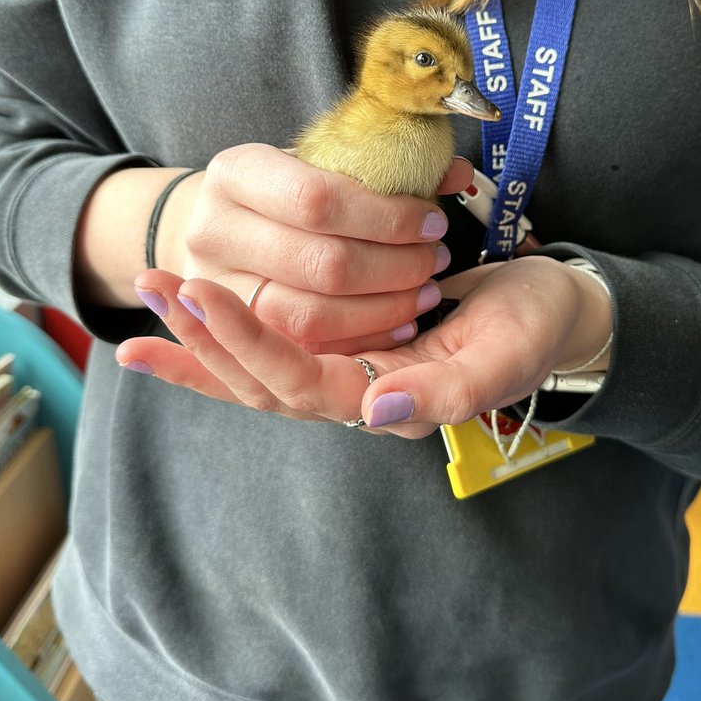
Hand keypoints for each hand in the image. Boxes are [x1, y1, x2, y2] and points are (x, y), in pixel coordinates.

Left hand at [115, 255, 612, 437]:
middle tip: (152, 287)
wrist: (551, 310)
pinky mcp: (347, 342)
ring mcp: (348, 370)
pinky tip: (183, 317)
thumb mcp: (505, 358)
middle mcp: (357, 394)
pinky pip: (277, 344)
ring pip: (259, 369)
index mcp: (390, 402)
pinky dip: (226, 335)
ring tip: (149, 296)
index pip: (300, 383)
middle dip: (203, 339)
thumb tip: (376, 413)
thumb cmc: (533, 331)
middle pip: (262, 382)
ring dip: (202, 336)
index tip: (201, 295)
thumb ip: (446, 393)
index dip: (247, 344)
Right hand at [152, 143, 473, 354]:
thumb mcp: (326, 160)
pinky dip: (362, 339)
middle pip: (321, 264)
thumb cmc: (289, 187)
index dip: (386, 217)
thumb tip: (456, 174)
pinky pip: (307, 349)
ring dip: (383, 309)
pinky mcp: (236, 335)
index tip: (432, 222)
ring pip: (311, 317)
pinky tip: (400, 323)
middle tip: (434, 260)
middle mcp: (213, 231)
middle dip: (394, 267)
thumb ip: (390, 164)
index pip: (317, 201)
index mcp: (236, 172)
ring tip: (424, 292)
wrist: (222, 223)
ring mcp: (217, 289)